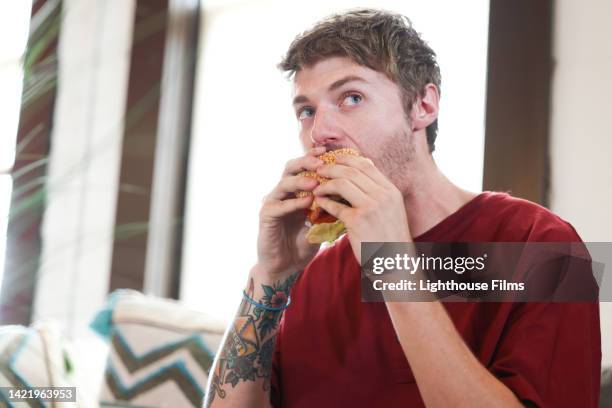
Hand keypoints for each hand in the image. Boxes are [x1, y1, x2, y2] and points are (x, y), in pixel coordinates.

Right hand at [255, 146, 325, 279]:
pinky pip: (279, 205)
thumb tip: (354, 195)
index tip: (330, 151)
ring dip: (301, 181)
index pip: (304, 166)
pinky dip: (293, 202)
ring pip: (284, 183)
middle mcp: (282, 192)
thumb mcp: (323, 223)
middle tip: (322, 162)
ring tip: (316, 182)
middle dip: (306, 161)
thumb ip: (332, 208)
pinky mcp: (266, 216)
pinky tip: (307, 202)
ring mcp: (273, 203)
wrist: (286, 265)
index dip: (315, 156)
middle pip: (291, 167)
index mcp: (295, 190)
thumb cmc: (304, 243)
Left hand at [313, 154, 411, 263]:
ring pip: (342, 183)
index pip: (366, 164)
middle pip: (352, 171)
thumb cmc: (391, 239)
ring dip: (326, 183)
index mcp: (391, 191)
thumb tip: (359, 177)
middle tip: (319, 170)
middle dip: (332, 168)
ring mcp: (370, 207)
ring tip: (317, 188)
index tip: (334, 160)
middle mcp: (382, 195)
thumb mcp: (392, 211)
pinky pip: (335, 206)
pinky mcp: (358, 222)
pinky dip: (324, 202)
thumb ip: (378, 194)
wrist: (397, 264)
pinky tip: (319, 203)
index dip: (347, 159)